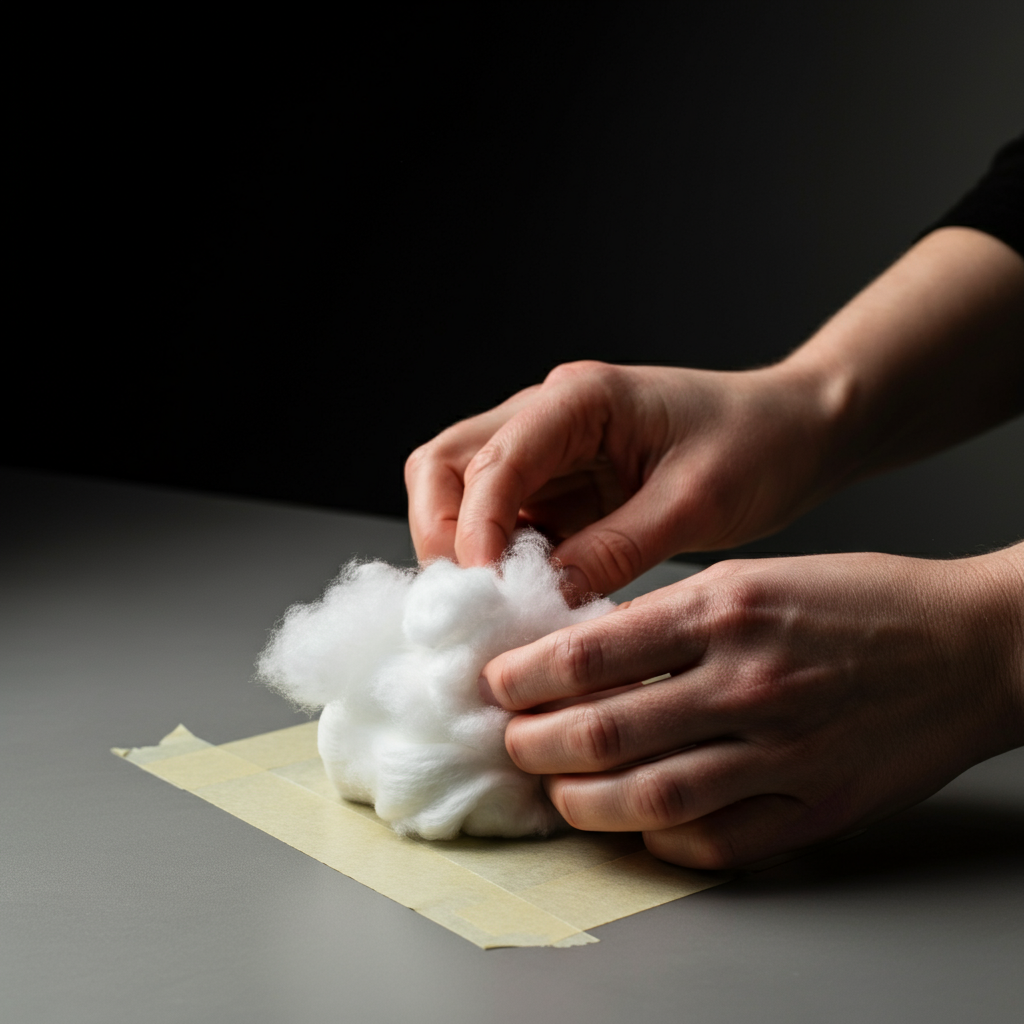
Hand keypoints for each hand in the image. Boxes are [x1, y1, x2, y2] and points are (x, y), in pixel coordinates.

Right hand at [405, 229, 1023, 596]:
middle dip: (442, 533)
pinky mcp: (560, 487)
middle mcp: (548, 416)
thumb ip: (616, 548)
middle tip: (467, 601)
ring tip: (491, 608)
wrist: (796, 432)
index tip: (483, 593)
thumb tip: (543, 598)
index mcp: (581, 398)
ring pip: (461, 493)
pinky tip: (521, 602)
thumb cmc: (760, 446)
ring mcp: (548, 451)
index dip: (476, 529)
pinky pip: (503, 523)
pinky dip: (496, 563)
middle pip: (446, 464)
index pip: (493, 459)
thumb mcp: (696, 503)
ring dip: (462, 550)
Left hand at [480, 546, 1023, 868]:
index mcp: (727, 607)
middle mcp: (748, 680)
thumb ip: (672, 618)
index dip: (527, 674)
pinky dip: (663, 841)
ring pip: (650, 798)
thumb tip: (586, 657)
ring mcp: (784, 750)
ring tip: (556, 791)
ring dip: (584, 802)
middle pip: (606, 731)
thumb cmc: (859, 601)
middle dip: (536, 744)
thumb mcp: (756, 577)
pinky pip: (718, 841)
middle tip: (511, 745)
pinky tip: (639, 827)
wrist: (969, 646)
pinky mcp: (817, 805)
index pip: (592, 651)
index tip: (498, 684)